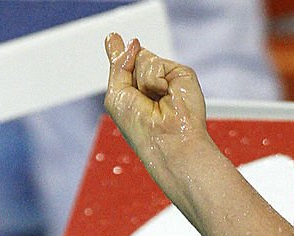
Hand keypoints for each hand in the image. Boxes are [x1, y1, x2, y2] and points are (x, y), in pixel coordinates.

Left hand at [104, 34, 208, 162]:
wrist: (166, 140)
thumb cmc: (140, 129)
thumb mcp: (117, 96)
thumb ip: (119, 67)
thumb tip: (132, 42)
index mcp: (133, 94)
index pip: (125, 66)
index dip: (118, 52)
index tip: (113, 38)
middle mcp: (150, 85)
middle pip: (133, 57)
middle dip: (130, 73)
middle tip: (140, 100)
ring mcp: (165, 78)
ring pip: (143, 57)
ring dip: (142, 81)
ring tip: (154, 101)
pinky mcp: (180, 74)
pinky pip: (156, 63)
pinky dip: (154, 80)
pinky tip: (164, 95)